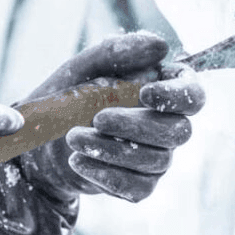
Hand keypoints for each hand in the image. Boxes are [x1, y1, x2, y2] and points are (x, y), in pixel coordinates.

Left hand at [20, 33, 205, 201]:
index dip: (175, 97)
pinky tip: (78, 161)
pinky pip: (138, 187)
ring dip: (111, 149)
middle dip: (135, 125)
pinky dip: (106, 174)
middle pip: (178, 132)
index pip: (193, 96)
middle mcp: (167, 125)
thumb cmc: (68, 97)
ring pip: (156, 160)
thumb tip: (160, 47)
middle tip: (97, 119)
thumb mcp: (83, 68)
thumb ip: (116, 52)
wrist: (41, 141)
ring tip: (73, 138)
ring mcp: (156, 158)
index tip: (144, 93)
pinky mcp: (139, 185)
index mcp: (162, 91)